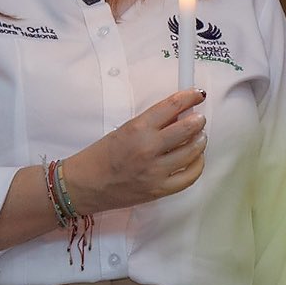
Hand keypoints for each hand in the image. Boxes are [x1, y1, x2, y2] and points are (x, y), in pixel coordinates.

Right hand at [63, 89, 207, 213]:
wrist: (85, 185)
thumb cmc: (100, 156)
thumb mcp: (124, 130)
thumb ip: (151, 123)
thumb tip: (178, 115)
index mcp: (137, 128)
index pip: (172, 106)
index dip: (189, 97)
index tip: (197, 95)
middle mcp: (148, 148)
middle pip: (187, 128)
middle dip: (198, 121)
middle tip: (199, 119)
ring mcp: (155, 171)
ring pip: (191, 152)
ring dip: (200, 141)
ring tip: (199, 137)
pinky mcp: (158, 189)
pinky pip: (188, 177)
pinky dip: (197, 165)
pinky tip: (196, 158)